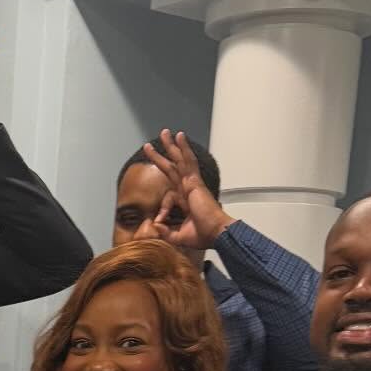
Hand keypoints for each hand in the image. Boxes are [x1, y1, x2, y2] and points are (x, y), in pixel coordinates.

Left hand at [140, 129, 234, 250]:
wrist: (217, 234)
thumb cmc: (204, 236)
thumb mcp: (178, 237)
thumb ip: (165, 232)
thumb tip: (154, 226)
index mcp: (186, 201)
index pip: (170, 194)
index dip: (161, 209)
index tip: (158, 222)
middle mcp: (189, 189)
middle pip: (174, 167)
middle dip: (165, 155)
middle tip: (157, 142)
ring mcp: (192, 184)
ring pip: (178, 160)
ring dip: (171, 146)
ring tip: (164, 133)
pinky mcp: (195, 182)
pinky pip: (188, 161)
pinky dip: (184, 148)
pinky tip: (179, 136)